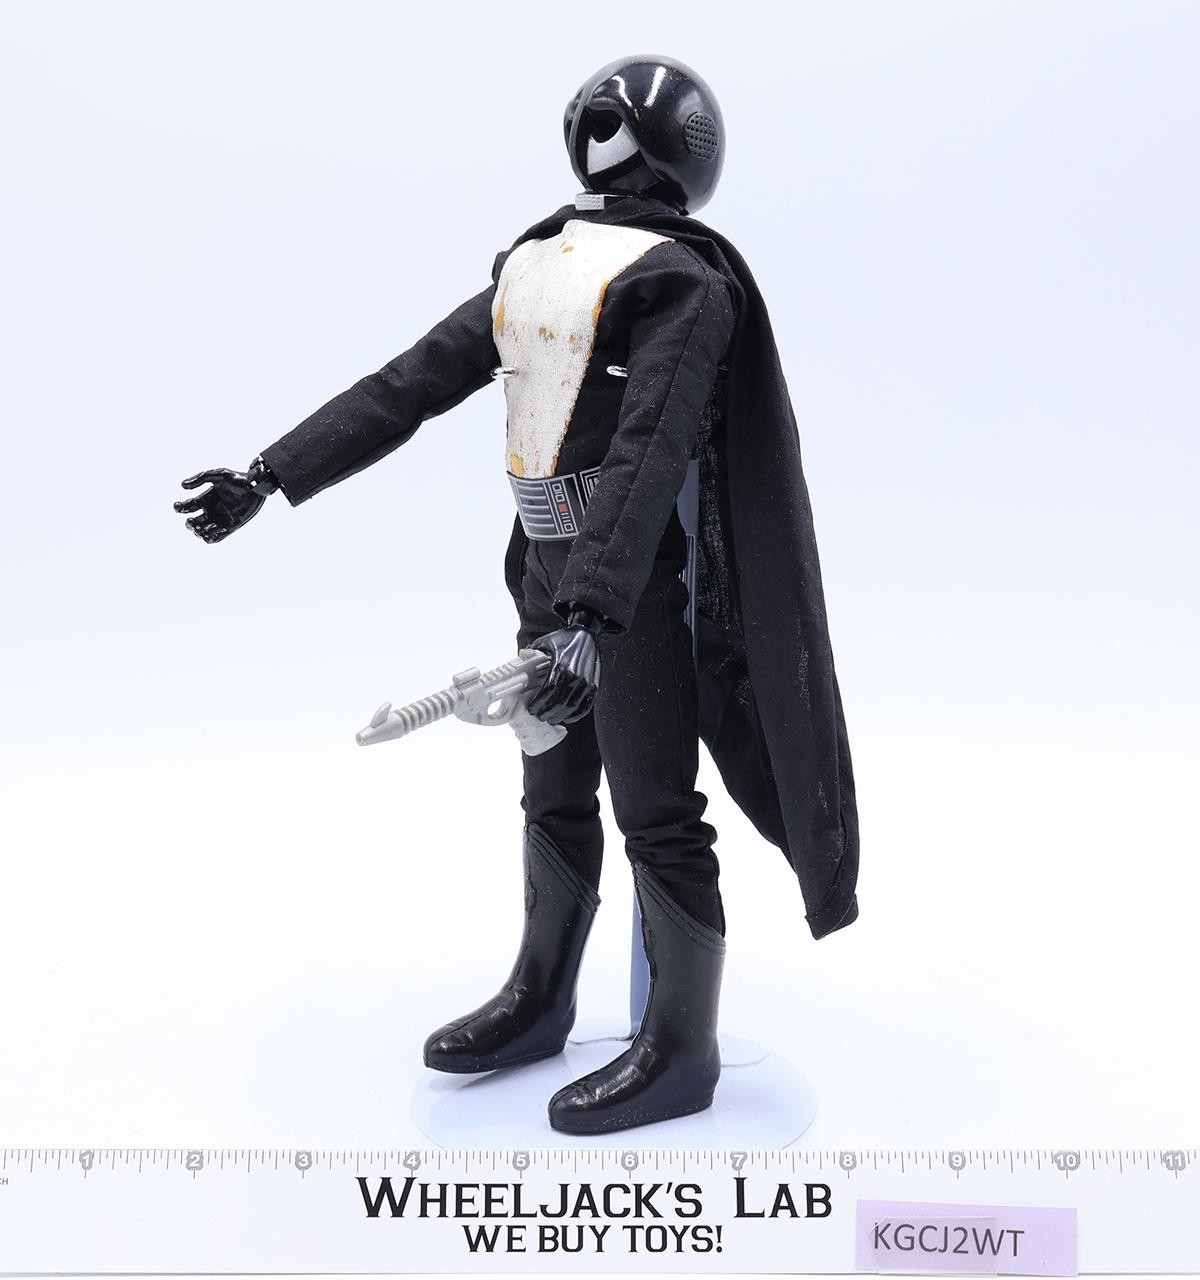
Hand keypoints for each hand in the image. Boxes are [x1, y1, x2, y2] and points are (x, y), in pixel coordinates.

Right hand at [173, 461, 274, 542]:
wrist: (255, 487)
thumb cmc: (237, 479)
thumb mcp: (217, 475)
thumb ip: (199, 478)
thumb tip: (182, 485)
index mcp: (206, 498)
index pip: (188, 506)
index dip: (180, 508)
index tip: (178, 506)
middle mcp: (211, 510)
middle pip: (194, 521)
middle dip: (190, 524)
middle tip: (192, 521)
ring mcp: (220, 519)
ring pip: (204, 531)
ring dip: (199, 532)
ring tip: (201, 528)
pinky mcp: (231, 527)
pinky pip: (218, 537)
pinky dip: (212, 537)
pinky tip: (211, 532)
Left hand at [527, 608, 604, 725]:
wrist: (588, 635)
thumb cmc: (566, 639)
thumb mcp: (546, 641)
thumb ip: (532, 652)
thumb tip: (520, 659)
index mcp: (561, 666)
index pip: (548, 692)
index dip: (539, 704)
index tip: (532, 709)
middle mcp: (574, 676)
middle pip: (559, 703)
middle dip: (547, 713)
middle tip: (540, 716)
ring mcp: (586, 682)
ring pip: (571, 707)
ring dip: (560, 716)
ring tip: (551, 718)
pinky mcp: (594, 686)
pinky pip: (585, 706)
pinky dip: (576, 715)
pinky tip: (568, 717)